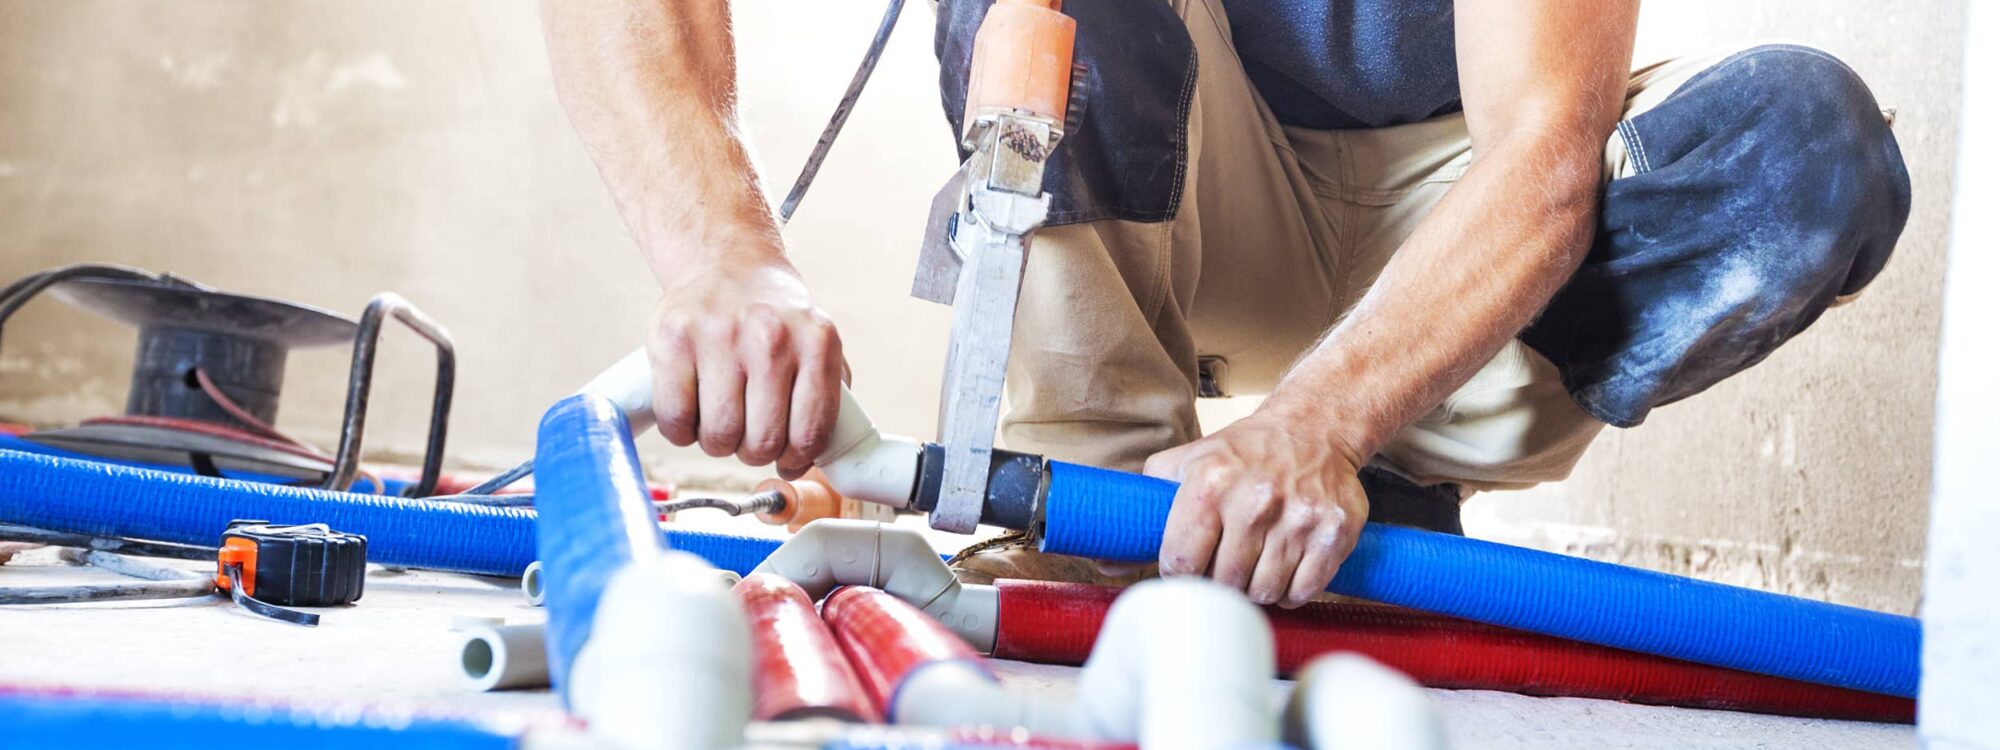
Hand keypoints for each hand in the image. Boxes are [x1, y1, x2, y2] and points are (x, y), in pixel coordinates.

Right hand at [648, 253, 844, 479]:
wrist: (727, 263)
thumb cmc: (773, 319)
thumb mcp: (816, 344)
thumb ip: (827, 395)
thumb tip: (817, 458)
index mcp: (816, 341)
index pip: (811, 432)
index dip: (796, 458)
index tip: (786, 457)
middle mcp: (771, 336)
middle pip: (762, 441)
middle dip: (753, 451)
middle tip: (748, 434)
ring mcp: (720, 335)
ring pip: (718, 435)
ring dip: (717, 442)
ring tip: (720, 419)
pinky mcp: (674, 338)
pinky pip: (676, 419)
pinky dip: (681, 431)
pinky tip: (692, 411)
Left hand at [1143, 408, 1368, 607]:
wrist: (1313, 428)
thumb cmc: (1242, 453)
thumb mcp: (1185, 464)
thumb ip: (1142, 508)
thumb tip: (1105, 558)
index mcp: (1210, 483)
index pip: (1182, 563)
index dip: (1181, 574)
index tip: (1187, 568)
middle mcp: (1255, 500)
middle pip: (1225, 583)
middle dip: (1220, 583)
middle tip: (1226, 565)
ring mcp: (1299, 518)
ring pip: (1265, 592)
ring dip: (1256, 588)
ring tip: (1256, 563)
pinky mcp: (1335, 532)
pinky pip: (1305, 590)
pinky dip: (1293, 590)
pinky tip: (1286, 567)